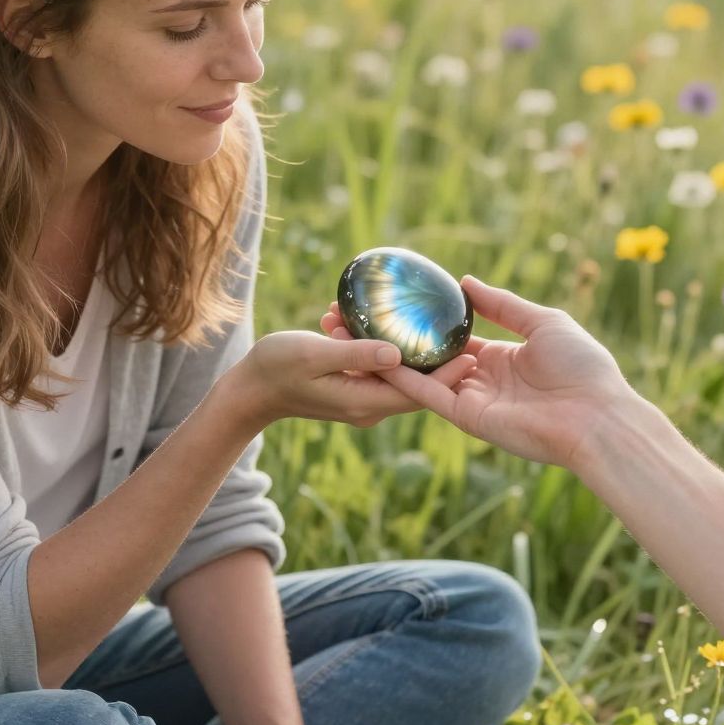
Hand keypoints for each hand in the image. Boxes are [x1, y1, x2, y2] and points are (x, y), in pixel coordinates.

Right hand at [236, 330, 476, 429]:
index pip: (417, 392)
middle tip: (465, 331)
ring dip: (407, 347)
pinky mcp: (353, 388)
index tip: (474, 352)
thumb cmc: (276, 368)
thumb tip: (398, 352)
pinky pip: (379, 368)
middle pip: (416, 385)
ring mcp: (361, 399)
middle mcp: (368, 406)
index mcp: (363, 402)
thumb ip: (356, 353)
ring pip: (398, 374)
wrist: (250, 390)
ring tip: (428, 318)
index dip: (448, 374)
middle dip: (439, 359)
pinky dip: (383, 347)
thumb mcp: (314, 354)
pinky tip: (384, 321)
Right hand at [318, 276, 630, 470]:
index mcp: (505, 358)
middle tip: (371, 319)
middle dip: (405, 341)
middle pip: (436, 358)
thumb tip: (466, 282)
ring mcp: (474, 401)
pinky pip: (430, 396)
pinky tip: (378, 357)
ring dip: (395, 358)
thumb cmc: (582, 367)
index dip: (432, 323)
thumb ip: (503, 304)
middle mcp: (485, 380)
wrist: (597, 416)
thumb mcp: (543, 322)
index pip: (459, 338)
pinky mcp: (468, 419)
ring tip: (362, 334)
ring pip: (426, 376)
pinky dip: (405, 379)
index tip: (403, 304)